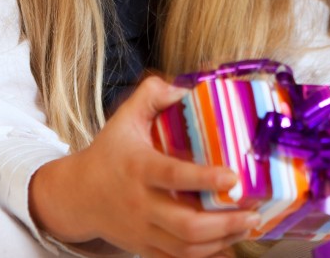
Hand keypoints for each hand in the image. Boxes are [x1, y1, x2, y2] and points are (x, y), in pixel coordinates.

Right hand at [29, 75, 258, 257]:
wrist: (76, 196)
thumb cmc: (108, 154)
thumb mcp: (124, 118)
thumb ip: (151, 95)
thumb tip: (182, 88)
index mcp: (139, 168)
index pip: (173, 176)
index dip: (205, 179)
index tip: (233, 177)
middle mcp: (141, 204)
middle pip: (185, 224)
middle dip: (225, 221)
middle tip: (253, 211)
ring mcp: (143, 230)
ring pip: (186, 247)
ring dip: (222, 240)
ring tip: (248, 226)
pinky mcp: (145, 247)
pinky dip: (207, 255)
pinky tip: (229, 243)